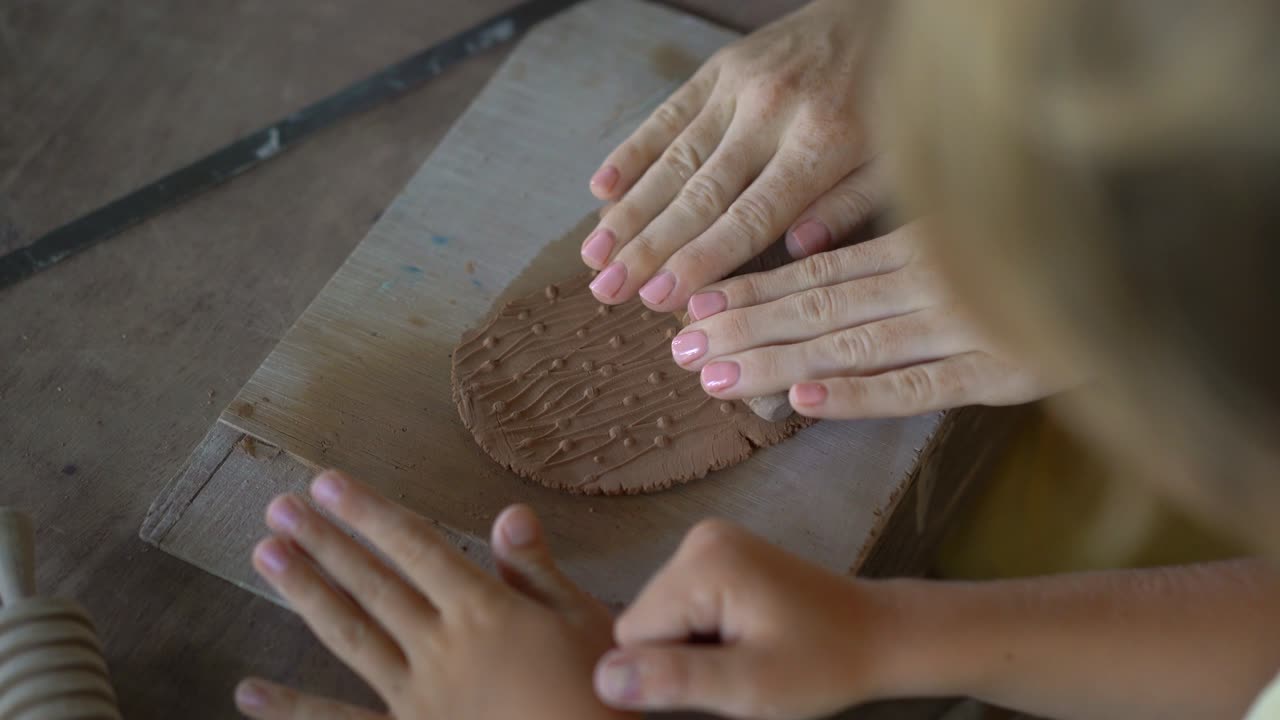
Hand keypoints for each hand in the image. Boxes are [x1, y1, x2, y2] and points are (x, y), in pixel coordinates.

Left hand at [234, 471, 631, 719]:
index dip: (370, 513)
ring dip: (306, 593)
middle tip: (278, 507)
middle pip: (373, 583)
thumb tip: (507, 512)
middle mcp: (441, 646)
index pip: (416, 547)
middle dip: (325, 540)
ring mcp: (418, 696)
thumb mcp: (583, 622)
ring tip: (266, 555)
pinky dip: (294, 710)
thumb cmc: (598, 695)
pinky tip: (249, 691)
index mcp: (484, 610)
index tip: (328, 484)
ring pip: (351, 636)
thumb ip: (537, 570)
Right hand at [582, 0, 886, 310]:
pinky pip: (667, 113)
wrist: (888, 11)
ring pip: (673, 157)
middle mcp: (772, 112)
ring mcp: (740, 85)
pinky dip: (631, 151)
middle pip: (699, 193)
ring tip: (594, 255)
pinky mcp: (720, 67)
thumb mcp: (897, 162)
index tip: (660, 298)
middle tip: (609, 290)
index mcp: (823, 143)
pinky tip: (600, 188)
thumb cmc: (896, 102)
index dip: (701, 259)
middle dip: (649, 247)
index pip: (750, 216)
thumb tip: (795, 251)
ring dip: (628, 209)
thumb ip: (847, 208)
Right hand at [593, 519, 894, 718]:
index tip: (723, 673)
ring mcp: (709, 542)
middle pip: (646, 620)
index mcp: (703, 563)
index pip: (633, 633)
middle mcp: (698, 539)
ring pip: (662, 616)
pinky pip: (682, 604)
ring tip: (747, 651)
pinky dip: (705, 631)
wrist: (877, 635)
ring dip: (694, 646)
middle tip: (740, 665)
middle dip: (682, 655)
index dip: (669, 670)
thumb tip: (602, 677)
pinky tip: (745, 636)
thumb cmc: (822, 664)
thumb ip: (675, 679)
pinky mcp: (719, 553)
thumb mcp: (749, 686)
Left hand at [668, 222, 1071, 417]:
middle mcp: (934, 281)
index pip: (818, 271)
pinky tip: (797, 402)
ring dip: (775, 362)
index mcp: (922, 245)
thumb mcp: (965, 238)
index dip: (753, 291)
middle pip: (820, 307)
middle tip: (679, 351)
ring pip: (851, 345)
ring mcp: (966, 327)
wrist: (1142, 278)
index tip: (696, 308)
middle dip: (745, 330)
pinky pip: (914, 388)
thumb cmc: (1039, 257)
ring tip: (714, 378)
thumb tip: (810, 258)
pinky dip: (854, 393)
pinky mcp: (1001, 374)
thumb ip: (897, 247)